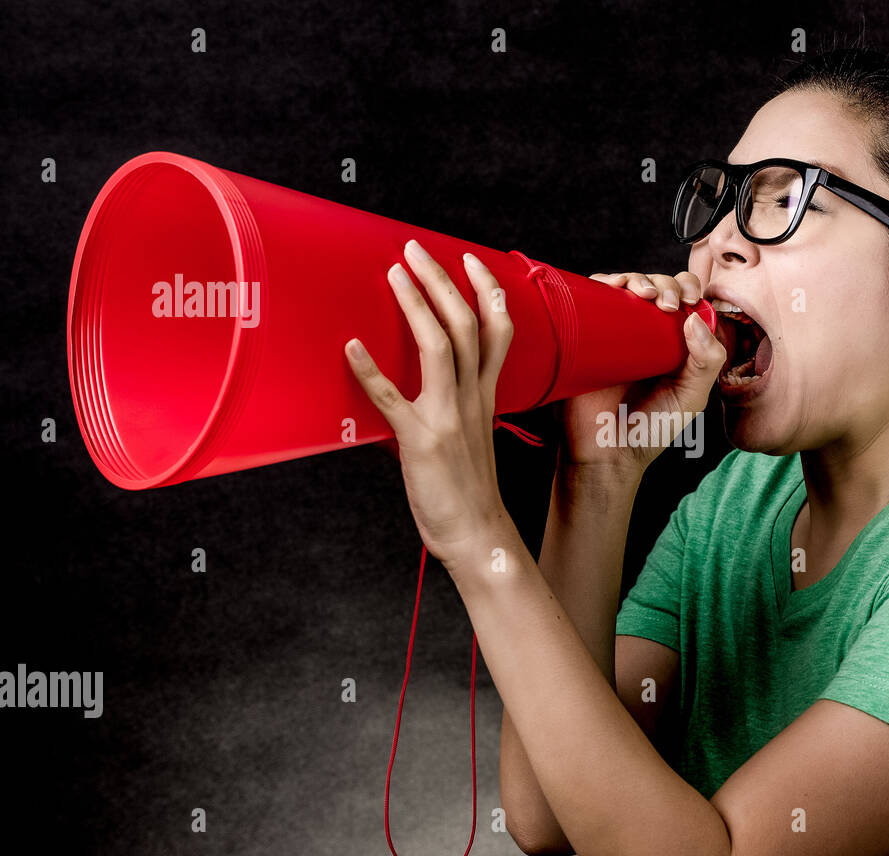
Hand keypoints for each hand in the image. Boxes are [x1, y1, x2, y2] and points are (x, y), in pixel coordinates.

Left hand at [345, 240, 515, 570]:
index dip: (486, 291)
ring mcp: (448, 417)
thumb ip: (452, 407)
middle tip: (416, 248)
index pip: (497, 331)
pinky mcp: (421, 441)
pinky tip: (351, 346)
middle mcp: (472, 399)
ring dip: (416, 306)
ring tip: (396, 273)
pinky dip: (371, 372)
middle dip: (443, 281)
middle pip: (467, 325)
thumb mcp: (471, 438)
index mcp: (486, 397)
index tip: (469, 260)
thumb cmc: (469, 490)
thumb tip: (412, 390)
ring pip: (441, 347)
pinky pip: (393, 400)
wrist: (478, 534)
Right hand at [554, 270, 725, 476]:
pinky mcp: (587, 334)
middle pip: (658, 286)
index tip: (689, 300)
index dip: (688, 290)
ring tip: (644, 294)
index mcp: (675, 343)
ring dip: (637, 278)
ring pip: (626, 286)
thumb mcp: (691, 397)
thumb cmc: (650, 429)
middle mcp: (646, 332)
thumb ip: (707, 362)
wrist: (607, 453)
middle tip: (667, 304)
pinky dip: (603, 283)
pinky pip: (593, 299)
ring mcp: (615, 331)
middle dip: (666, 284)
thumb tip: (695, 317)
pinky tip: (613, 287)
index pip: (685, 300)